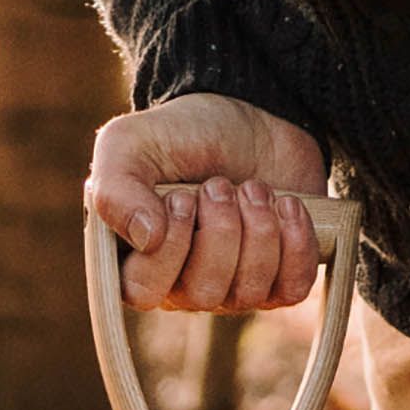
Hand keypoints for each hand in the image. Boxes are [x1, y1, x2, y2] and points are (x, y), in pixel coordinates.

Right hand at [87, 94, 328, 313]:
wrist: (249, 115)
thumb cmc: (182, 135)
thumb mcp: (130, 145)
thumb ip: (115, 189)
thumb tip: (146, 238)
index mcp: (138, 262)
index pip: (145, 291)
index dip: (170, 246)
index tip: (181, 197)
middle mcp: (183, 287)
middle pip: (204, 293)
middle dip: (221, 230)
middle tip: (219, 185)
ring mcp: (233, 289)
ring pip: (249, 291)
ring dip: (258, 228)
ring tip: (252, 187)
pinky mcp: (279, 280)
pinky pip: (292, 289)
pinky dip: (294, 242)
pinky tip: (286, 205)